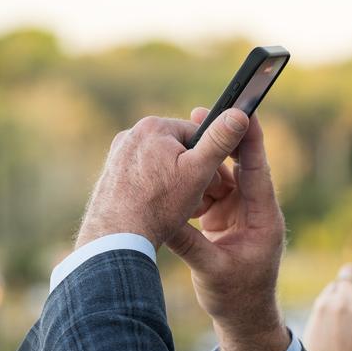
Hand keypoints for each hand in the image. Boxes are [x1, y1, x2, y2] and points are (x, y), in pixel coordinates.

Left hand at [75, 108, 250, 249]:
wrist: (118, 237)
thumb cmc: (161, 205)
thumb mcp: (199, 172)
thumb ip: (220, 141)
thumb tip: (240, 114)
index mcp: (153, 126)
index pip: (198, 135)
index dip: (211, 161)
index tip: (213, 185)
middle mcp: (131, 133)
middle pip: (179, 149)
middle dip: (192, 172)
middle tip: (198, 199)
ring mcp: (118, 153)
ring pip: (163, 162)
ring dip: (175, 180)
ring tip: (177, 206)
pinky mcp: (112, 171)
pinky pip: (145, 174)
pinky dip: (155, 187)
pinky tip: (158, 206)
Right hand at [166, 107, 287, 350]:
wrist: (243, 317)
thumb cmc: (237, 297)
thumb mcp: (211, 270)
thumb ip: (189, 243)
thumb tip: (161, 219)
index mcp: (263, 219)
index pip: (257, 172)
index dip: (250, 141)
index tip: (243, 111)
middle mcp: (255, 210)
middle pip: (240, 166)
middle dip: (221, 141)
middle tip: (198, 114)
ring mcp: (240, 213)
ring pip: (221, 177)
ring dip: (202, 165)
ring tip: (179, 147)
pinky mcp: (225, 218)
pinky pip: (210, 192)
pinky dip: (194, 185)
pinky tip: (175, 176)